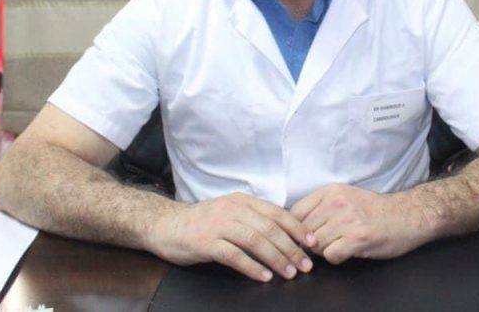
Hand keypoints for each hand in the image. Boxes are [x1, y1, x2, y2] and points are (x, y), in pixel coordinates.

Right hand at [150, 192, 316, 281]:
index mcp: (243, 201)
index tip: (312, 243)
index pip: (277, 213)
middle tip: (305, 265)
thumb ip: (254, 218)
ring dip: (275, 259)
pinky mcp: (206, 242)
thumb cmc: (202, 222)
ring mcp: (219, 225)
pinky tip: (263, 276)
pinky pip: (234, 255)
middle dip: (291, 248)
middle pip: (269, 229)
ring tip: (288, 273)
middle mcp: (233, 210)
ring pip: (255, 241)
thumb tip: (285, 233)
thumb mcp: (230, 212)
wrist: (165, 224)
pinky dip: (251, 266)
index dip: (297, 228)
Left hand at [290, 184, 429, 263]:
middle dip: (311, 242)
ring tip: (340, 244)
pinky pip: (331, 256)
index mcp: (330, 191)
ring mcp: (347, 220)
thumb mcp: (345, 197)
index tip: (305, 236)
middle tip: (328, 242)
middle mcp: (336, 203)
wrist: (408, 215)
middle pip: (304, 232)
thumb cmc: (375, 209)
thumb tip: (294, 226)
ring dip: (325, 250)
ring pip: (316, 246)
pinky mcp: (357, 238)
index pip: (295, 213)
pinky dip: (336, 258)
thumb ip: (320, 207)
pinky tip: (348, 251)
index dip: (297, 229)